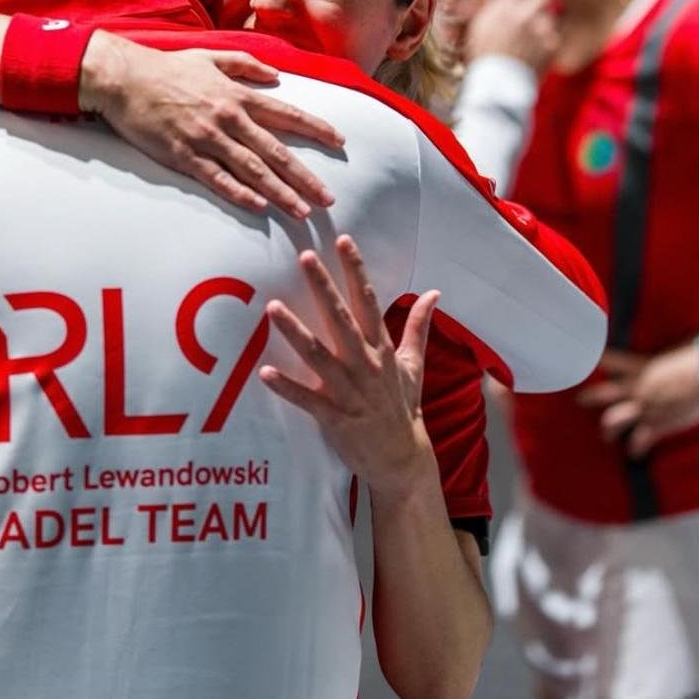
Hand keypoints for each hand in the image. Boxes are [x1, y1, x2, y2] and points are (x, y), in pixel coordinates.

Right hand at [84, 32, 343, 217]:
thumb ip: (246, 65)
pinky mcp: (184, 156)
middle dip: (305, 177)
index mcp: (238, 95)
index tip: (339, 142)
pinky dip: (239, 192)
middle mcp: (229, 118)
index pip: (286, 114)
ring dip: (279, 192)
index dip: (315, 129)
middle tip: (328, 199)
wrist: (125, 78)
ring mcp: (207, 138)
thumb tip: (276, 76)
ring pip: (251, 169)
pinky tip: (258, 206)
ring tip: (301, 211)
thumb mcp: (211, 56)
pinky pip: (217, 178)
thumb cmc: (167, 68)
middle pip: (275, 151)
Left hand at [259, 234, 439, 501]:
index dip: (356, 270)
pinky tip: (264, 372)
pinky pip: (307, 400)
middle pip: (341, 319)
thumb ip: (419, 326)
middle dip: (323, 287)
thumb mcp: (413, 364)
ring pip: (318, 355)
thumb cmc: (403, 407)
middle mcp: (366, 365)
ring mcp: (350, 391)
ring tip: (272, 308)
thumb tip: (434, 292)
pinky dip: (286, 387)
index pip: (369, 301)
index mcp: (381, 348)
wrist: (402, 458)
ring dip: (295, 331)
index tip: (344, 241)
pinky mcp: (335, 417)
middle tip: (304, 257)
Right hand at [439, 0, 558, 72]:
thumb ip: (480, 3)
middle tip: (526, 15)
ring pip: (548, 16)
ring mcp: (540, 30)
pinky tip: (531, 54)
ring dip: (540, 24)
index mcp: (502, 8)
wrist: (496, 86)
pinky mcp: (551, 45)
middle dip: (536, 1)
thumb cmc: (480, 56)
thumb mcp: (474, 26)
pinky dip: (545, 44)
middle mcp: (524, 15)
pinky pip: (553, 37)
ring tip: (525, 42)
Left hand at [578, 346, 698, 457]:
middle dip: (589, 397)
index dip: (594, 360)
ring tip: (606, 436)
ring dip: (608, 429)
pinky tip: (633, 454)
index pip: (610, 360)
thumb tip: (691, 324)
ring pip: (614, 420)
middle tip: (580, 400)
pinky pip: (640, 439)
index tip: (580, 359)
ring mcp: (645, 406)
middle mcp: (638, 386)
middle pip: (604, 393)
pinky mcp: (657, 423)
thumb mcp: (679, 346)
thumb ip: (673, 345)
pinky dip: (636, 448)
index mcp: (641, 366)